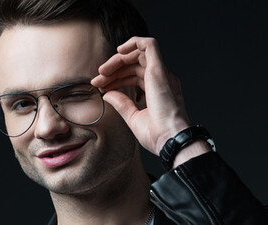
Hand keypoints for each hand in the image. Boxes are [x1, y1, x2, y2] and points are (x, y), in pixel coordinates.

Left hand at [91, 37, 191, 155]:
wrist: (170, 140)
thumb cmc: (158, 135)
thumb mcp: (134, 118)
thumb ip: (122, 104)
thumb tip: (108, 94)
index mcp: (158, 90)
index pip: (135, 76)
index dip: (116, 79)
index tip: (101, 87)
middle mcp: (161, 79)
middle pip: (134, 65)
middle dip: (113, 70)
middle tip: (97, 81)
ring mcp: (161, 73)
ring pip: (138, 54)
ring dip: (117, 60)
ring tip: (102, 72)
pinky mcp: (159, 70)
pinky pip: (149, 45)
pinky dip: (134, 42)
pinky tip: (119, 51)